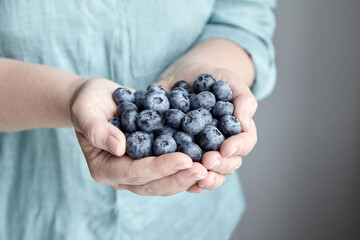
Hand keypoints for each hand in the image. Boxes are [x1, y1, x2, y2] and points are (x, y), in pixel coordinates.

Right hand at [70, 78, 207, 195]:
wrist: (98, 100)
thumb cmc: (88, 103)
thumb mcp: (85, 110)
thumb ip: (97, 129)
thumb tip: (119, 147)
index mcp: (104, 168)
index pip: (134, 173)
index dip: (160, 168)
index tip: (184, 159)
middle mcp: (122, 176)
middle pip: (153, 184)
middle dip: (179, 178)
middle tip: (204, 170)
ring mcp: (137, 171)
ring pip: (165, 182)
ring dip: (187, 178)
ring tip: (210, 170)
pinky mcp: (150, 162)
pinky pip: (170, 172)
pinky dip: (188, 171)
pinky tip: (208, 168)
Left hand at [158, 63, 257, 192]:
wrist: (186, 76)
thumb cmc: (214, 78)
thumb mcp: (231, 81)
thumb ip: (243, 99)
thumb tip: (245, 122)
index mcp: (238, 130)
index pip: (245, 143)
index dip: (238, 147)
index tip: (226, 148)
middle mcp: (223, 146)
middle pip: (229, 163)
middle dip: (220, 165)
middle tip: (208, 161)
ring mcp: (204, 152)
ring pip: (212, 172)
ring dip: (207, 177)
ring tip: (199, 177)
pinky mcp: (184, 153)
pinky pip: (188, 170)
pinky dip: (186, 178)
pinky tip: (182, 180)